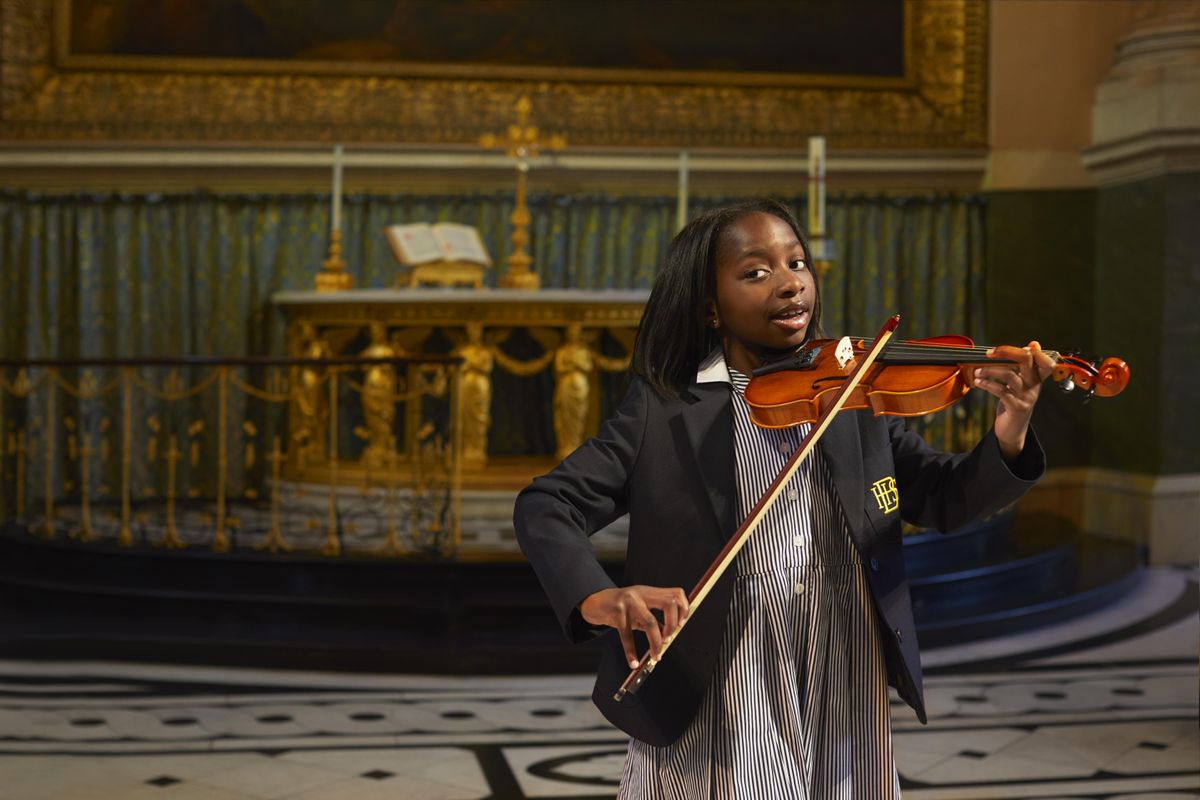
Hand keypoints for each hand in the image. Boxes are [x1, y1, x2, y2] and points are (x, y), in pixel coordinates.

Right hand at [580, 585, 689, 668]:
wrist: (595, 602)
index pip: (675, 594)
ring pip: (651, 622)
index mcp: (649, 592)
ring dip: (656, 642)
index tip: (681, 625)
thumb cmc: (620, 607)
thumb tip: (669, 635)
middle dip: (673, 624)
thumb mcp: (639, 609)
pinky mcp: (616, 613)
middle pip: (669, 603)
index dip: (683, 609)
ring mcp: (628, 602)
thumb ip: (654, 619)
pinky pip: (627, 636)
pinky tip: (634, 663)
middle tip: (668, 639)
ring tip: (656, 655)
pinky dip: (631, 652)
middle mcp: (641, 594)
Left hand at [974, 340, 1055, 462]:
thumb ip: (1021, 368)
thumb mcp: (1018, 385)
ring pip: (1010, 375)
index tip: (1026, 346)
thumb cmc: (1012, 404)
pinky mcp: (1017, 407)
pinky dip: (987, 384)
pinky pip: (1001, 391)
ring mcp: (1027, 397)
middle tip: (989, 353)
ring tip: (977, 372)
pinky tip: (978, 382)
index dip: (1038, 352)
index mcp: (1036, 379)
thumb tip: (1030, 345)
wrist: (1012, 431)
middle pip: (1027, 360)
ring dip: (989, 370)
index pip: (1046, 362)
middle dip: (1007, 352)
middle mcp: (1034, 386)